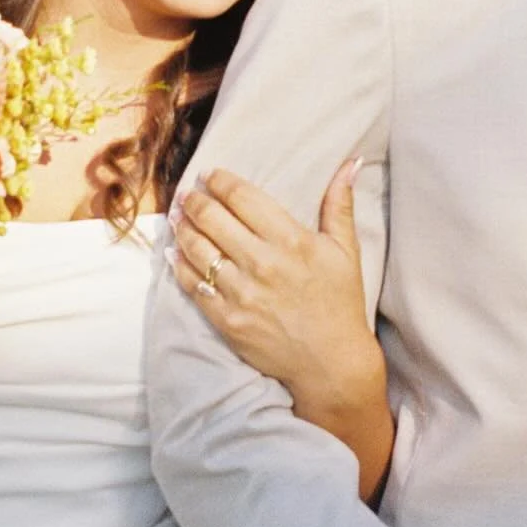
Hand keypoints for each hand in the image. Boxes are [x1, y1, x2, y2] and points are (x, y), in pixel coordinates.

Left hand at [170, 162, 392, 497]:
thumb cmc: (339, 303)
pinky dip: (179, 264)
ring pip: (197, 248)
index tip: (211, 175)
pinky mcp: (227, 319)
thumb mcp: (346, 251)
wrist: (330, 363)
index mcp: (291, 240)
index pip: (242, 197)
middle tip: (187, 194)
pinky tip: (175, 252)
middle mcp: (263, 263)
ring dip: (182, 227)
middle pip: (213, 218)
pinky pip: (193, 285)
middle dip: (194, 200)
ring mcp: (242, 293)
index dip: (220, 181)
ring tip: (177, 217)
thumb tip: (350, 162)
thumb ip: (340, 204)